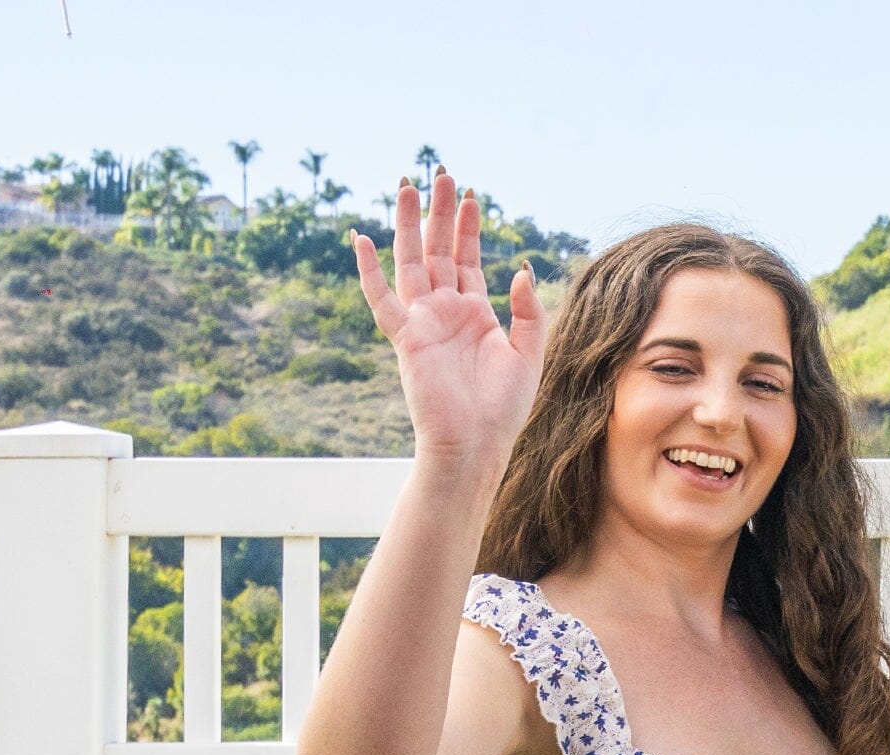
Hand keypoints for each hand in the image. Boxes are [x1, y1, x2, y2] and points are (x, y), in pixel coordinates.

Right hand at [350, 172, 544, 472]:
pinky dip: (368, 270)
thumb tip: (520, 268)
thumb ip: (528, 312)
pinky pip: (380, 299)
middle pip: (438, 250)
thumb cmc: (502, 410)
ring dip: (409, 225)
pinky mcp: (405, 338)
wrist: (476, 445)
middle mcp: (446, 312)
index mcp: (475, 314)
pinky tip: (361, 238)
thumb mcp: (528, 355)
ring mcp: (423, 322)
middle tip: (442, 174)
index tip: (470, 196)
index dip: (468, 228)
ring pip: (411, 262)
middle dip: (440, 213)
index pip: (467, 259)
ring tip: (408, 186)